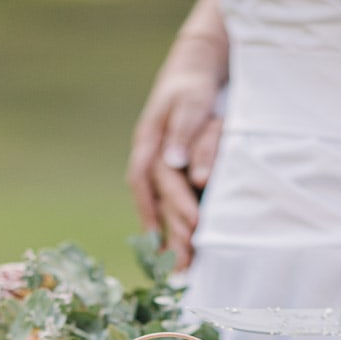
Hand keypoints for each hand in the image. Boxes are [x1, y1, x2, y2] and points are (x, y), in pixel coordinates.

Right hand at [127, 63, 224, 269]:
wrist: (190, 70)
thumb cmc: (194, 86)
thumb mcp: (192, 101)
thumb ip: (185, 131)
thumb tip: (177, 165)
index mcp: (149, 139)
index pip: (155, 177)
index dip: (171, 203)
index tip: (193, 225)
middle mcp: (147, 156)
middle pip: (155, 199)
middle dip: (171, 229)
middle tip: (187, 260)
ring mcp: (153, 166)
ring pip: (156, 206)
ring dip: (167, 236)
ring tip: (178, 268)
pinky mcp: (164, 174)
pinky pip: (161, 205)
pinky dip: (167, 229)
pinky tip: (173, 253)